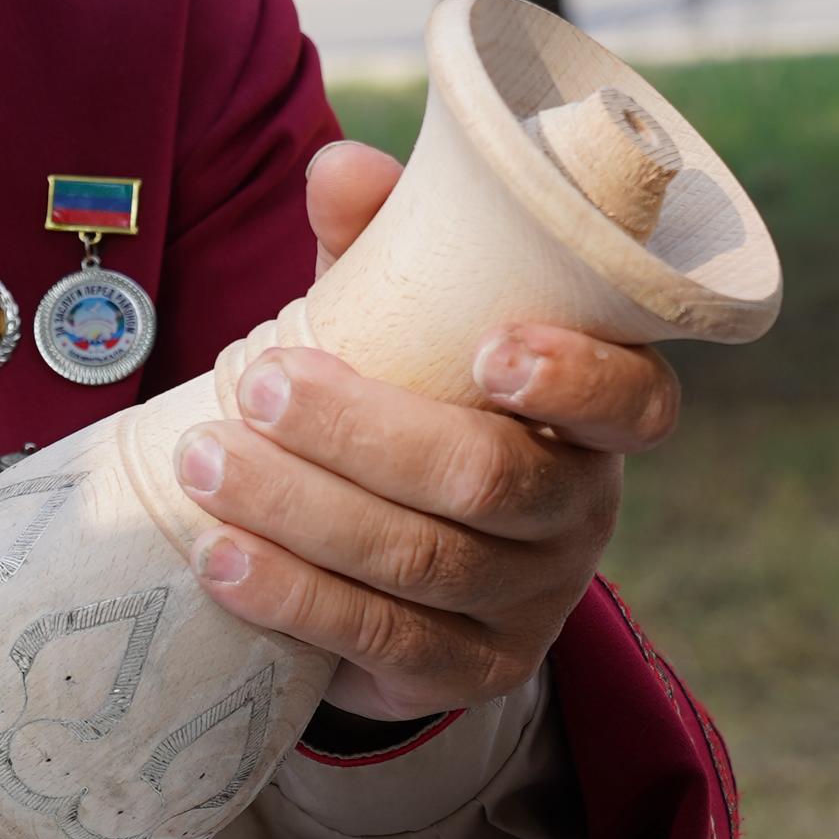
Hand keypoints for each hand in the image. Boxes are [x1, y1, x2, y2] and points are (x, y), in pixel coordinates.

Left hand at [174, 137, 681, 718]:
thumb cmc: (416, 399)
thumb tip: (340, 168)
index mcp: (594, 417)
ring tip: (205, 462)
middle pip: (490, 481)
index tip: (490, 349)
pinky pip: (382, 639)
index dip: (577, 380)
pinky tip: (219, 558)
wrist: (407, 562)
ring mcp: (531, 602)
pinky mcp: (469, 669)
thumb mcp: (406, 321)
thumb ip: (384, 247)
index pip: (634, 401)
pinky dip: (292, 596)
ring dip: (302, 509)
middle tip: (257, 384)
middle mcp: (579, 511)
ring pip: (423, 563)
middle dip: (364, 433)